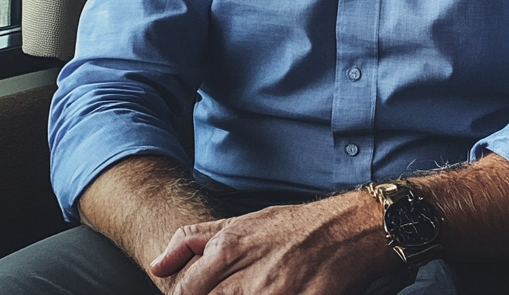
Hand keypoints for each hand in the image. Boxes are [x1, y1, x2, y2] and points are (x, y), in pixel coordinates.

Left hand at [149, 190, 397, 294]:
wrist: (352, 228)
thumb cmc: (298, 226)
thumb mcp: (245, 222)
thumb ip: (196, 240)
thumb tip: (156, 265)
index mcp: (230, 247)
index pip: (186, 291)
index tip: (199, 293)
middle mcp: (249, 273)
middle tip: (238, 286)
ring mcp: (275, 292)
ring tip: (261, 287)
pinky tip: (281, 291)